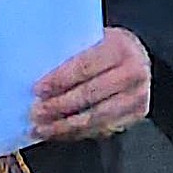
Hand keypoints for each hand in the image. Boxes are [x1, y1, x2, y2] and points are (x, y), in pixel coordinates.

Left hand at [29, 28, 151, 140]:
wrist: (137, 56)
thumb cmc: (105, 47)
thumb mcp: (92, 39)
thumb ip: (71, 52)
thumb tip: (36, 71)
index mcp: (120, 47)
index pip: (85, 66)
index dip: (59, 80)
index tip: (37, 89)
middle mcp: (134, 72)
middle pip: (90, 94)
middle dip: (58, 106)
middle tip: (35, 112)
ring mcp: (138, 96)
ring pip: (96, 117)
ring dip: (64, 126)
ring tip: (41, 128)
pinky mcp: (137, 115)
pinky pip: (102, 129)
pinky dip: (76, 133)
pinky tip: (58, 133)